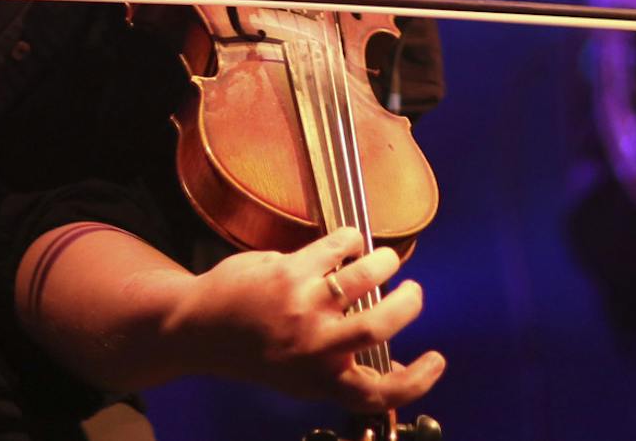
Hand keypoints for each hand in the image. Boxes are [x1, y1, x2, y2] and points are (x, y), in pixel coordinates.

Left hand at [169, 228, 442, 411]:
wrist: (198, 329)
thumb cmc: (254, 350)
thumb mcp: (299, 374)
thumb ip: (340, 365)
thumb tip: (388, 352)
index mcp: (319, 381)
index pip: (378, 394)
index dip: (417, 381)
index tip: (437, 359)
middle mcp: (314, 349)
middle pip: (380, 325)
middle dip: (408, 303)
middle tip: (413, 292)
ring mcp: (303, 307)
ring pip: (366, 275)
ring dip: (384, 262)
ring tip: (383, 260)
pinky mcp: (291, 271)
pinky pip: (339, 245)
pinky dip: (351, 241)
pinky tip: (348, 244)